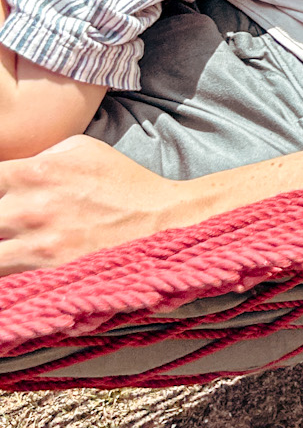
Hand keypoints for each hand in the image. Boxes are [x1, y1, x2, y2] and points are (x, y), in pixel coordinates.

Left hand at [0, 135, 181, 273]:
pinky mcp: (48, 273)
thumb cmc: (124, 183)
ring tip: (14, 246)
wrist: (161, 222)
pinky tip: (20, 264)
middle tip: (11, 224)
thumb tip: (16, 168)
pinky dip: (9, 272)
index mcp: (33, 172)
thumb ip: (41, 155)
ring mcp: (37, 244)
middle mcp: (28, 207)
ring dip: (2, 248)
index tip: (4, 197)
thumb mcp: (83, 149)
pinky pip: (6, 279)